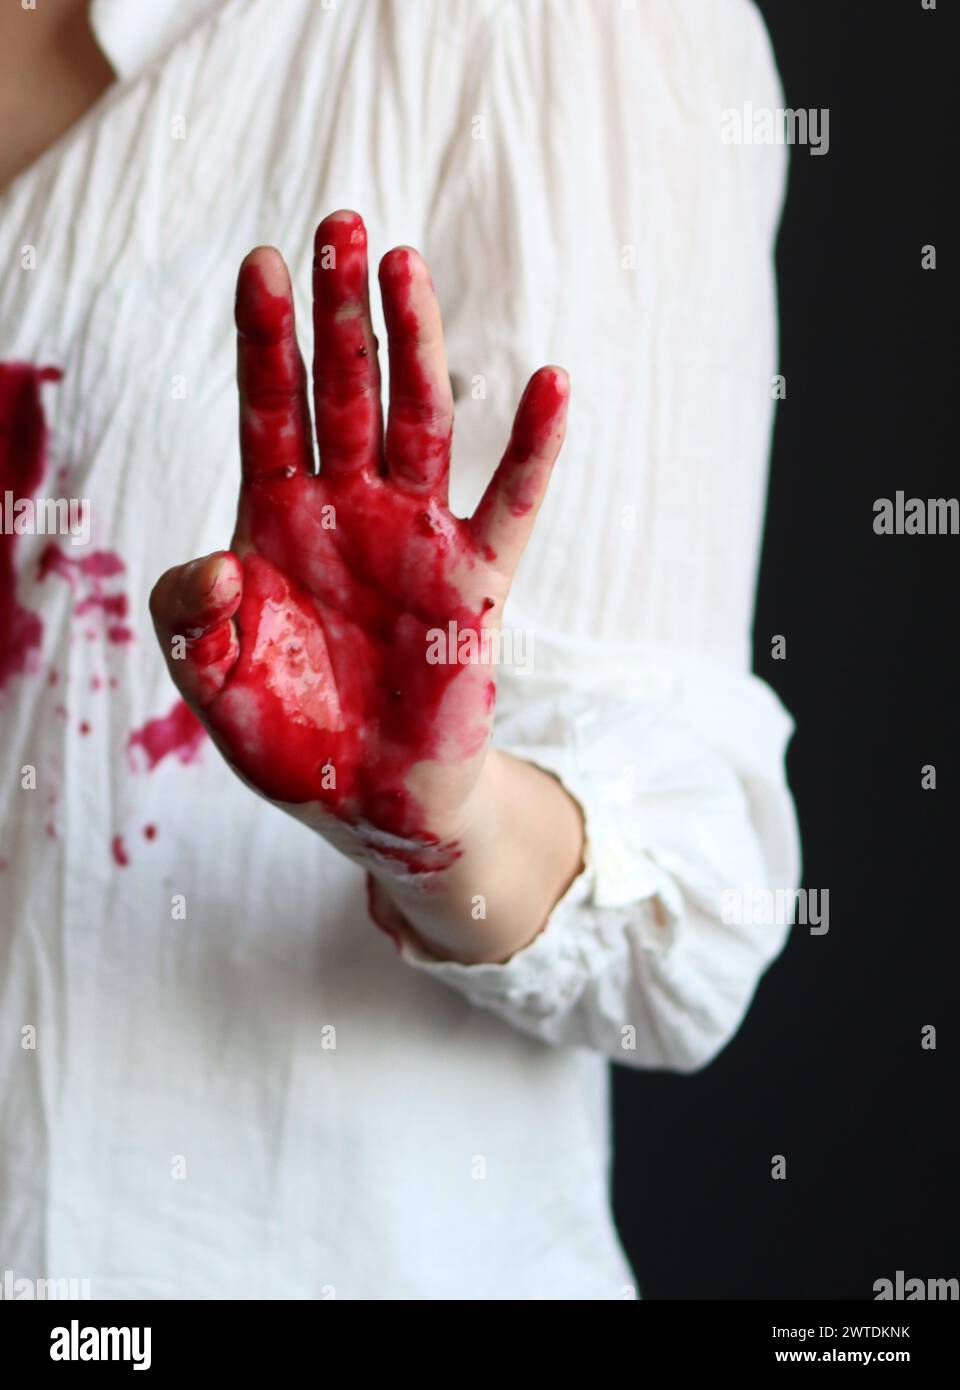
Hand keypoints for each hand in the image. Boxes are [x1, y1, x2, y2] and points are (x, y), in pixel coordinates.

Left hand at [150, 211, 571, 893]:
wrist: (366, 802)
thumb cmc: (288, 737)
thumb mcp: (211, 686)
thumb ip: (194, 623)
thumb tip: (223, 569)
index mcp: (279, 523)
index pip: (269, 412)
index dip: (265, 342)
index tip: (262, 264)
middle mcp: (350, 512)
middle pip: (345, 392)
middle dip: (340, 312)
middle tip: (341, 224)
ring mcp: (417, 538)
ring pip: (421, 422)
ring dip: (416, 346)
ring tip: (407, 266)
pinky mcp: (475, 583)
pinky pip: (512, 504)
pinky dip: (536, 448)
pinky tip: (552, 382)